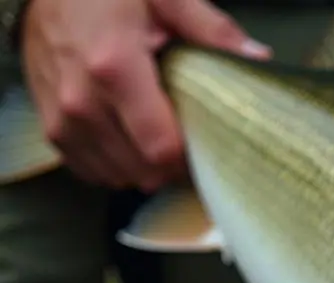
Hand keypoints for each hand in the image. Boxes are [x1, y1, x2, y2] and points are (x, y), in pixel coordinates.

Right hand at [19, 0, 270, 191]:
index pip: (161, 148)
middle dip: (172, 166)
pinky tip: (130, 142)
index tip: (205, 142)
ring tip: (158, 137)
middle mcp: (81, 101)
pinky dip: (115, 166)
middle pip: (143, 171)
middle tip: (187, 139)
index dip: (191, 157)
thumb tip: (258, 57)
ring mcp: (61, 119)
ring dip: (145, 168)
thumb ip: (211, 29)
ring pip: (118, 177)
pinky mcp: (50, 129)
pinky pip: (90, 172)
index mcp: (114, 68)